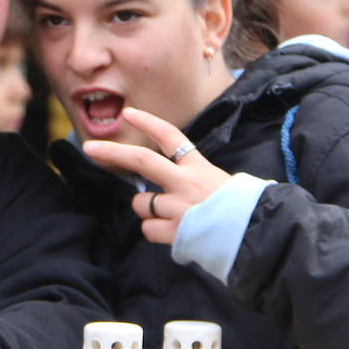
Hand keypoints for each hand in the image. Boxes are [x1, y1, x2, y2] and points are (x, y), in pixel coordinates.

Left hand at [81, 106, 230, 245]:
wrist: (258, 235)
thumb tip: (157, 186)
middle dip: (113, 152)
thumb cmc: (238, 209)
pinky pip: (148, 228)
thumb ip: (187, 178)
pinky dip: (155, 232)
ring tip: (173, 217)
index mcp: (199, 166)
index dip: (148, 123)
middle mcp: (186, 182)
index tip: (129, 112)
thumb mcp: (217, 181)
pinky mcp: (176, 231)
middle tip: (90, 148)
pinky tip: (177, 234)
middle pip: (142, 160)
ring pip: (141, 203)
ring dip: (147, 210)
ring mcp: (180, 206)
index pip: (170, 137)